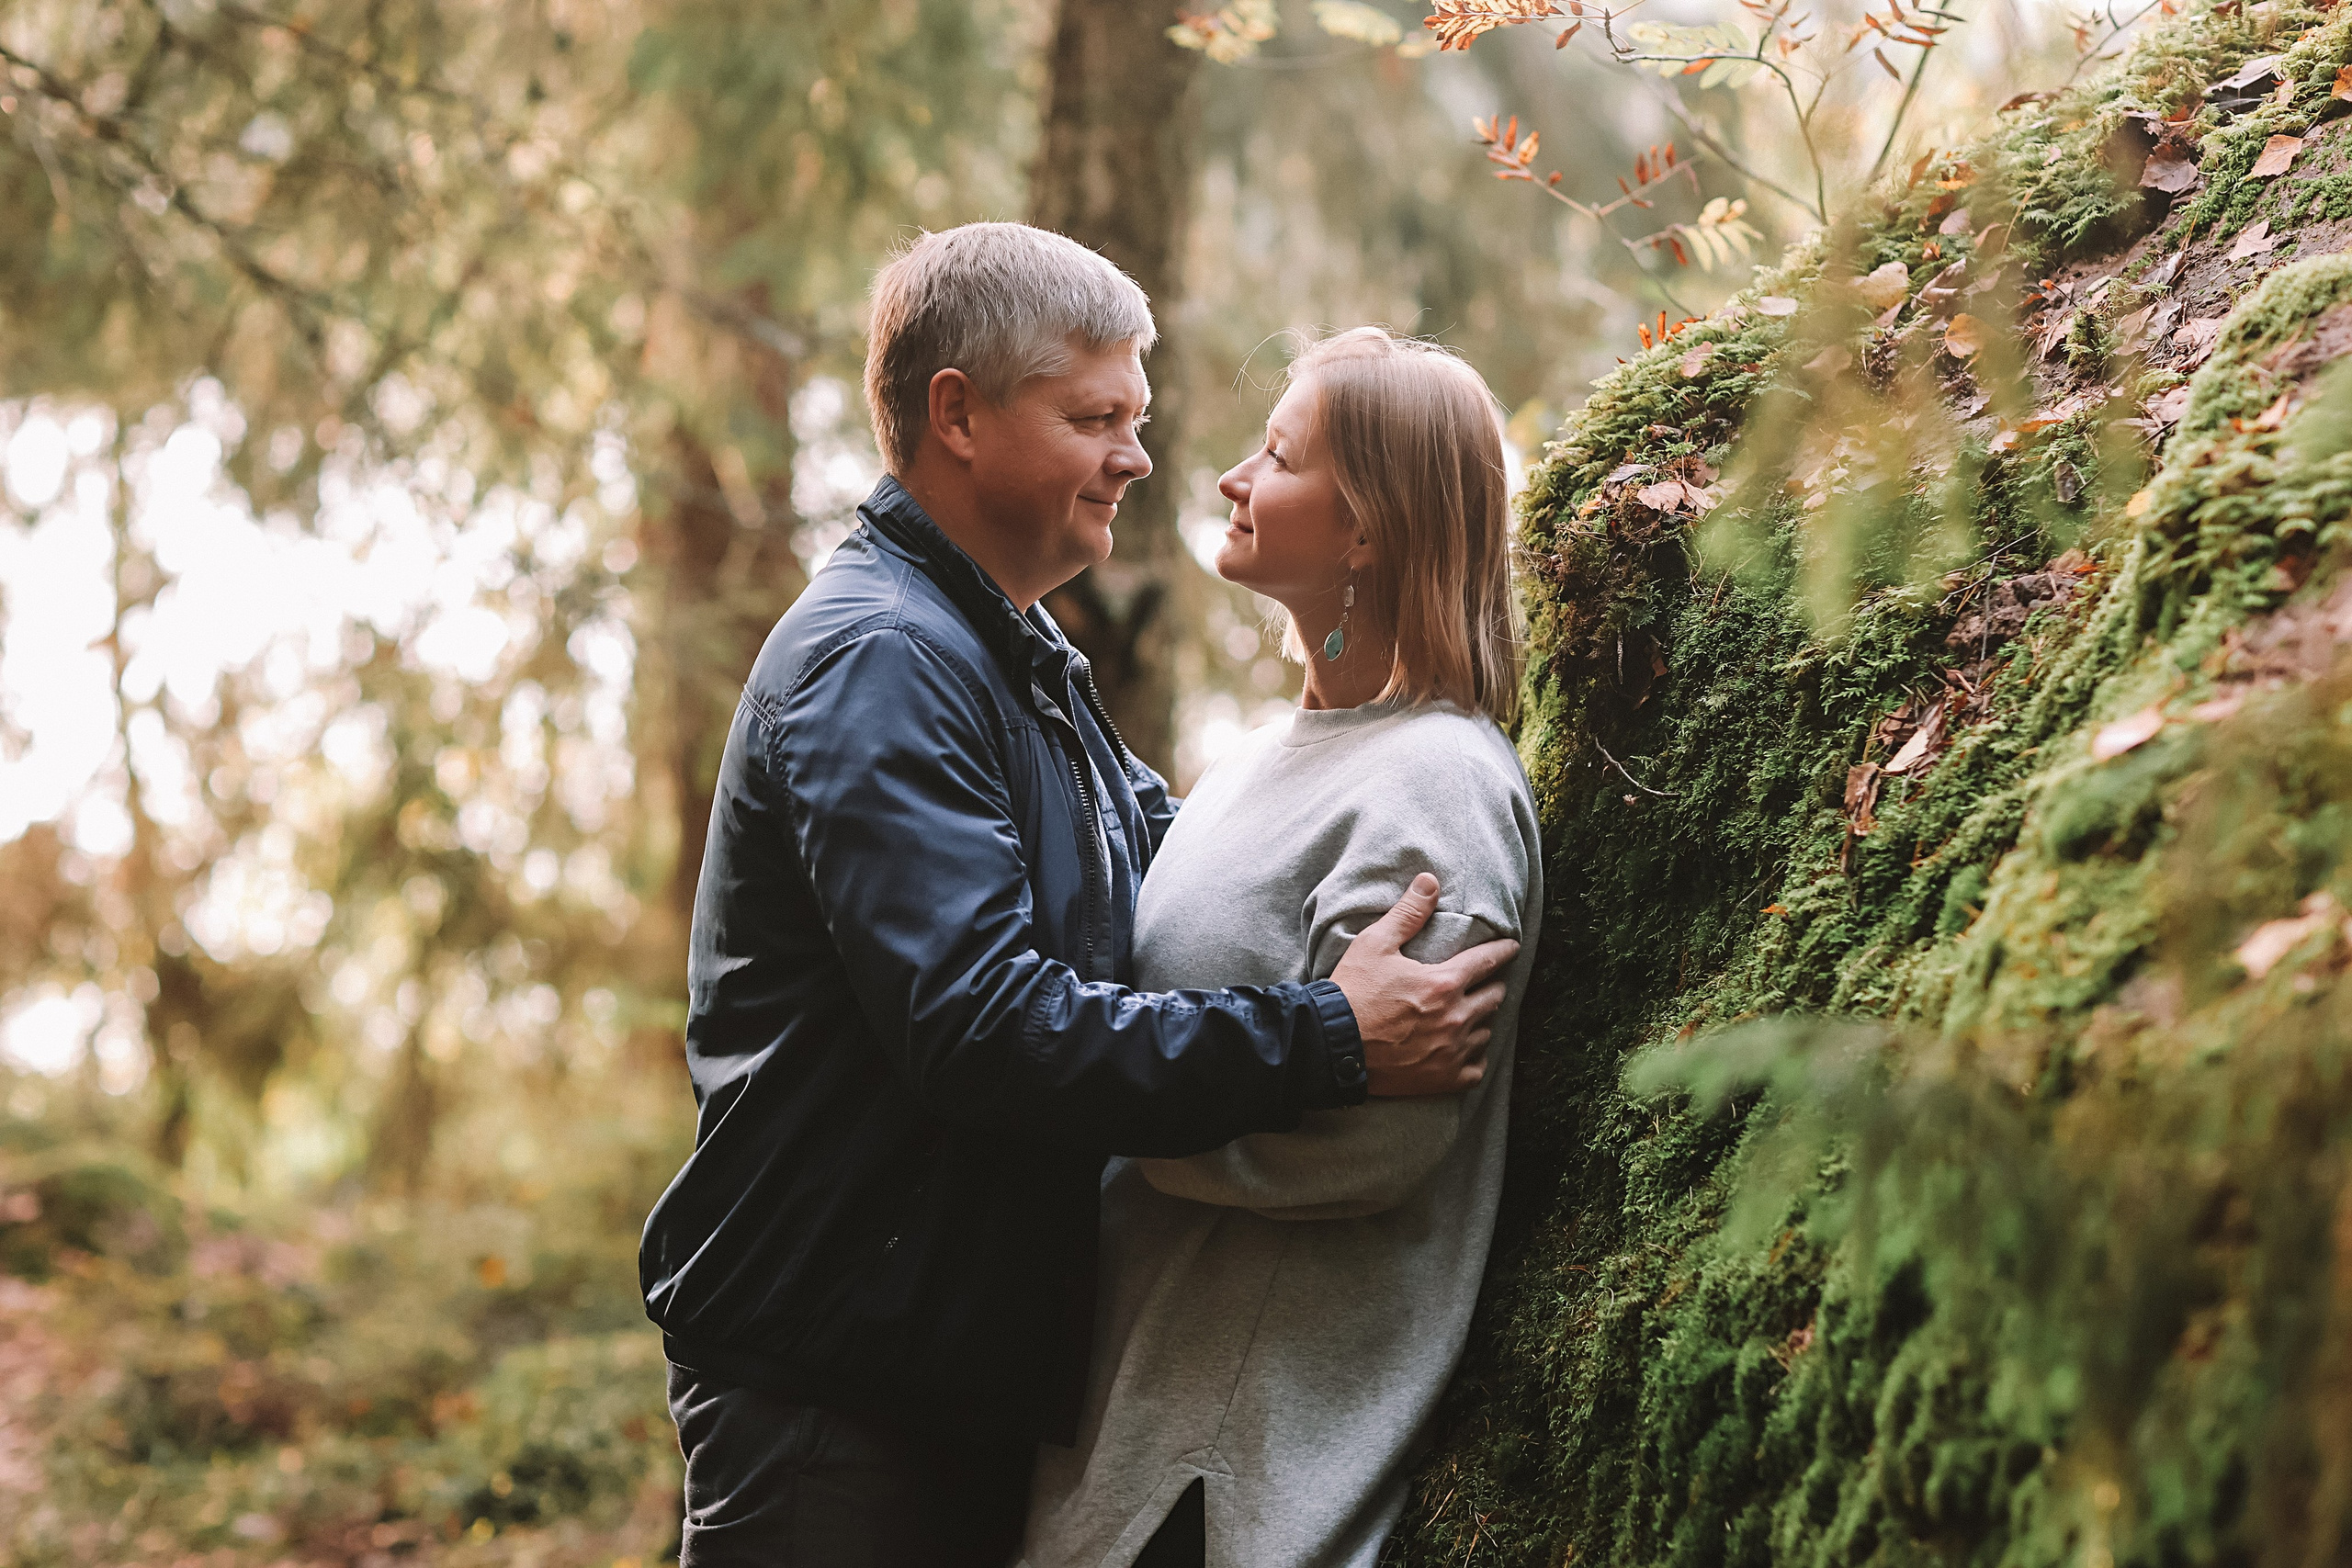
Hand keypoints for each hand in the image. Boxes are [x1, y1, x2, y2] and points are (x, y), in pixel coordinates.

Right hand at [1330, 873, 1519, 1096]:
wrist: (1331, 1046)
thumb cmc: (1353, 992)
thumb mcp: (1375, 944)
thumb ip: (1408, 913)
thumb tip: (1430, 881)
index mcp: (1444, 983)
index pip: (1488, 960)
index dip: (1503, 950)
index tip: (1511, 947)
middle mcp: (1455, 1018)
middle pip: (1494, 997)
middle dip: (1490, 985)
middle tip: (1481, 982)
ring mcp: (1452, 1052)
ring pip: (1486, 1032)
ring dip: (1479, 1021)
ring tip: (1467, 1015)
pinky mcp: (1444, 1079)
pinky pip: (1477, 1068)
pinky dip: (1473, 1058)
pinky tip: (1462, 1050)